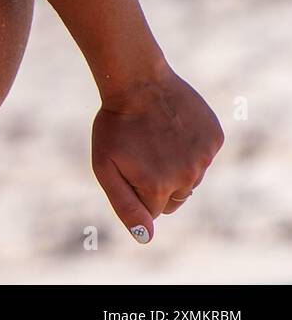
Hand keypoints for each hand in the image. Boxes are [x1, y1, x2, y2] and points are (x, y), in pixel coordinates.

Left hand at [91, 64, 223, 243]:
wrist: (138, 82)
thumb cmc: (115, 125)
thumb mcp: (105, 167)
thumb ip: (125, 206)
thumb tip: (146, 238)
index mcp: (158, 188)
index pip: (152, 212)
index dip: (136, 190)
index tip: (127, 166)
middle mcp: (187, 177)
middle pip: (174, 198)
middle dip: (157, 182)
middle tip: (141, 152)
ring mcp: (204, 158)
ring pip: (189, 177)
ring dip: (174, 164)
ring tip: (155, 138)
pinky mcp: (215, 139)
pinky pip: (202, 154)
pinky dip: (189, 145)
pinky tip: (172, 126)